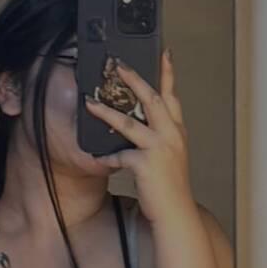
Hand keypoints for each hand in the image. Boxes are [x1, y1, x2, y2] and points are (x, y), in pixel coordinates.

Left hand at [84, 49, 193, 224]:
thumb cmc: (170, 189)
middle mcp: (171, 136)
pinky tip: (98, 159)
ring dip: (106, 112)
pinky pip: (119, 156)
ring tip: (89, 103)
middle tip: (119, 64)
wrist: (176, 214)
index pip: (172, 96)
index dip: (168, 74)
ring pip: (129, 123)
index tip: (164, 53)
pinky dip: (107, 158)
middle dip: (135, 79)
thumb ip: (158, 139)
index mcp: (177, 133)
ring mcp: (159, 149)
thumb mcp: (170, 157)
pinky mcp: (146, 164)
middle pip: (152, 98)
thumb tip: (138, 126)